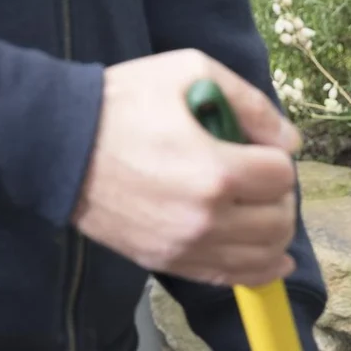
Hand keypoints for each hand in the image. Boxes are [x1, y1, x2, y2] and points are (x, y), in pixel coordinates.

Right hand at [72, 49, 300, 286]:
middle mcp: (207, 219)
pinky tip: (271, 258)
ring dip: (275, 234)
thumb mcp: (188, 72)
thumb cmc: (123, 103)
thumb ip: (250, 103)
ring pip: (263, 257)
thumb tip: (290, 141)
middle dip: (281, 197)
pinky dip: (258, 269)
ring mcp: (188, 247)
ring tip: (264, 212)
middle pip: (279, 221)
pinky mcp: (170, 263)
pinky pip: (232, 279)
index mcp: (216, 171)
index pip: (282, 177)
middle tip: (264, 179)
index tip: (260, 150)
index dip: (277, 158)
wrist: (60, 146)